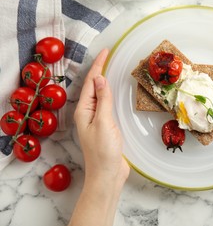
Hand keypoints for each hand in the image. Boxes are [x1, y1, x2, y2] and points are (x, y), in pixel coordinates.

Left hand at [74, 49, 129, 187]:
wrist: (107, 174)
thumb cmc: (103, 151)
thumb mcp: (103, 122)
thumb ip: (103, 100)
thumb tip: (101, 79)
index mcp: (84, 110)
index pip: (92, 82)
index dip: (98, 65)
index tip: (106, 51)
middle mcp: (88, 113)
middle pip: (94, 86)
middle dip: (100, 69)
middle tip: (108, 54)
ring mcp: (97, 119)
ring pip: (100, 95)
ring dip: (105, 81)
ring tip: (111, 68)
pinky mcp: (106, 126)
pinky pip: (106, 104)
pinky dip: (110, 94)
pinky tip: (114, 93)